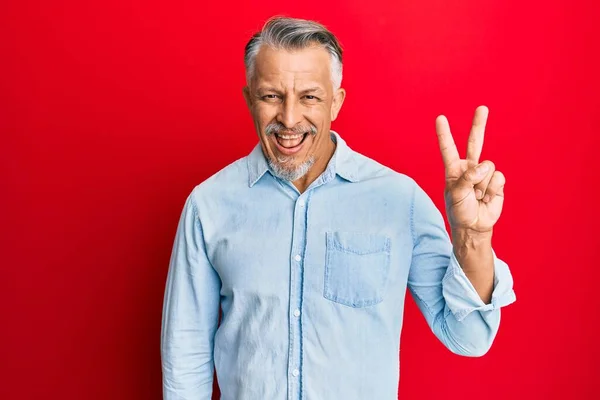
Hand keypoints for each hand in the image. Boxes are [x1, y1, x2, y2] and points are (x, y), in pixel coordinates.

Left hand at [435, 106, 504, 232]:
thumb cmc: (460, 210)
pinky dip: (492, 190)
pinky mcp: (497, 182)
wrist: (474, 225)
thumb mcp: (456, 195)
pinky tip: (487, 198)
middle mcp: (469, 168)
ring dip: (482, 185)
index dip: (444, 134)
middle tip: (482, 108)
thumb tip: (485, 166)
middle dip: (479, 124)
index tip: (440, 118)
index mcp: (454, 170)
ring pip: (488, 168)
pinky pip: (498, 178)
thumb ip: (468, 178)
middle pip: (475, 142)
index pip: (448, 149)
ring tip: (477, 196)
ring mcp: (484, 174)